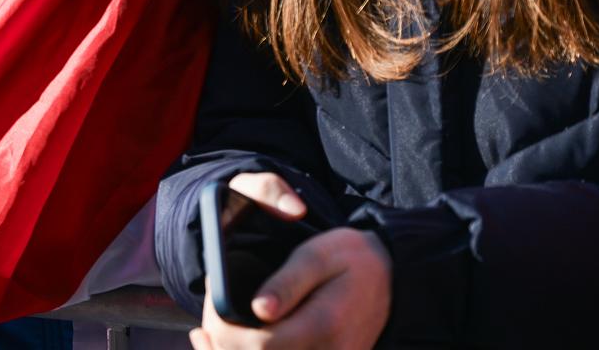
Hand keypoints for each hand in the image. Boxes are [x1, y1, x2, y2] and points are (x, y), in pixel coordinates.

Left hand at [190, 173, 391, 349]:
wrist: (391, 276)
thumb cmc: (350, 258)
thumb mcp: (317, 256)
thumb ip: (288, 283)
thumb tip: (258, 309)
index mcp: (325, 325)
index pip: (261, 344)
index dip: (225, 327)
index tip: (213, 298)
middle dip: (223, 342)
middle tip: (209, 314)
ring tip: (207, 334)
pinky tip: (228, 342)